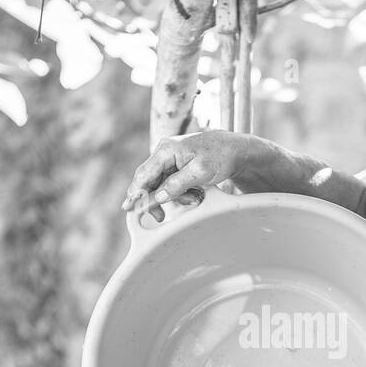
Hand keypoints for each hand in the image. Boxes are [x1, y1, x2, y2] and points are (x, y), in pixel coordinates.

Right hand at [122, 130, 250, 222]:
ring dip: (174, 196)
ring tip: (195, 197)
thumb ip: (176, 184)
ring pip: (161, 183)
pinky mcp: (178, 164)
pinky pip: (171, 182)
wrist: (237, 149)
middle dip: (155, 199)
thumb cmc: (220, 156)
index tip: (128, 207)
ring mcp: (171, 157)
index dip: (135, 192)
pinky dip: (180, 191)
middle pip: (149, 180)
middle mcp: (165, 151)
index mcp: (167, 149)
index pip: (144, 174)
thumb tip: (157, 197)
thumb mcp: (199, 172)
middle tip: (160, 217)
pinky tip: (195, 193)